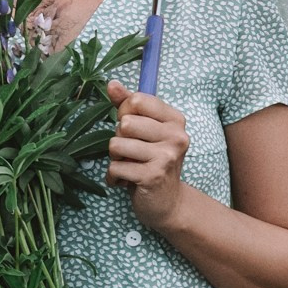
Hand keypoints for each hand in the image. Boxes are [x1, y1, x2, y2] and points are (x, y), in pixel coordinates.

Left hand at [105, 79, 189, 229]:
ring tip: (130, 166)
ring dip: (115, 159)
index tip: (132, 129)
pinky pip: (115, 168)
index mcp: (175, 119)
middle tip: (132, 153)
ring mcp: (166, 156)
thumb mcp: (144, 130)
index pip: (136, 100)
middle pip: (124, 123)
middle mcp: (176, 136)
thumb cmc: (152, 162)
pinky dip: (114, 177)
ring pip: (116, 145)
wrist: (168, 203)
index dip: (124, 113)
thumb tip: (111, 83)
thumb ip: (128, 105)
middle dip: (119, 139)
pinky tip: (127, 181)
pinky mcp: (153, 176)